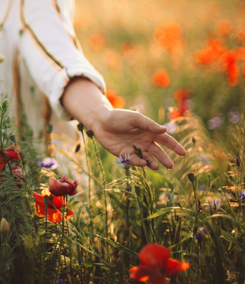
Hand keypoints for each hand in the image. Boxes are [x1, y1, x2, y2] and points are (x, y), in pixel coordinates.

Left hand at [60, 77, 185, 169]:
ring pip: (147, 158)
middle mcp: (144, 141)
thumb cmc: (119, 117)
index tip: (183, 153)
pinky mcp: (125, 154)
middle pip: (158, 152)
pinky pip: (135, 160)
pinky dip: (139, 163)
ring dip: (152, 163)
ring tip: (155, 166)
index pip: (165, 140)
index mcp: (149, 131)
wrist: (101, 122)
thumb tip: (165, 130)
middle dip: (165, 159)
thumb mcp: (135, 118)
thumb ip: (149, 125)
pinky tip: (142, 163)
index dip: (175, 146)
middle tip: (171, 166)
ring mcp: (135, 148)